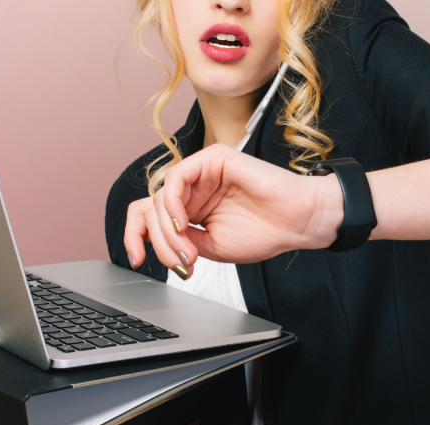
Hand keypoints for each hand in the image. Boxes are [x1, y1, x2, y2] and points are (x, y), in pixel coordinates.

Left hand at [124, 144, 343, 274]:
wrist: (295, 222)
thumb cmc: (262, 233)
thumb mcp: (208, 248)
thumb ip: (177, 241)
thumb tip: (152, 242)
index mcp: (189, 209)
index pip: (147, 216)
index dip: (134, 237)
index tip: (136, 259)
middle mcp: (191, 190)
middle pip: (149, 210)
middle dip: (159, 242)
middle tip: (181, 261)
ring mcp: (200, 173)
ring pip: (160, 198)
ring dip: (169, 231)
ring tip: (190, 250)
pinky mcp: (212, 159)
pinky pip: (175, 178)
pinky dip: (173, 204)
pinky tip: (185, 223)